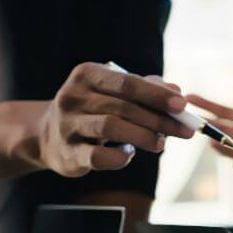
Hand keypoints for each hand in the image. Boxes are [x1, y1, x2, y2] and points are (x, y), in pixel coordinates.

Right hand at [35, 63, 194, 177]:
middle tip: (185, 131)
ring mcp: (67, 125)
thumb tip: (177, 93)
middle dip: (159, 120)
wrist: (47, 136)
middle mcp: (73, 97)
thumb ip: (146, 89)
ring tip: (161, 144)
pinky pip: (99, 157)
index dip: (156, 94)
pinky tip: (128, 155)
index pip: (126, 82)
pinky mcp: (67, 154)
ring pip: (112, 128)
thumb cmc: (92, 109)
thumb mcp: (114, 92)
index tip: (182, 105)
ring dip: (143, 137)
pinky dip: (120, 157)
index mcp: (86, 74)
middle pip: (123, 107)